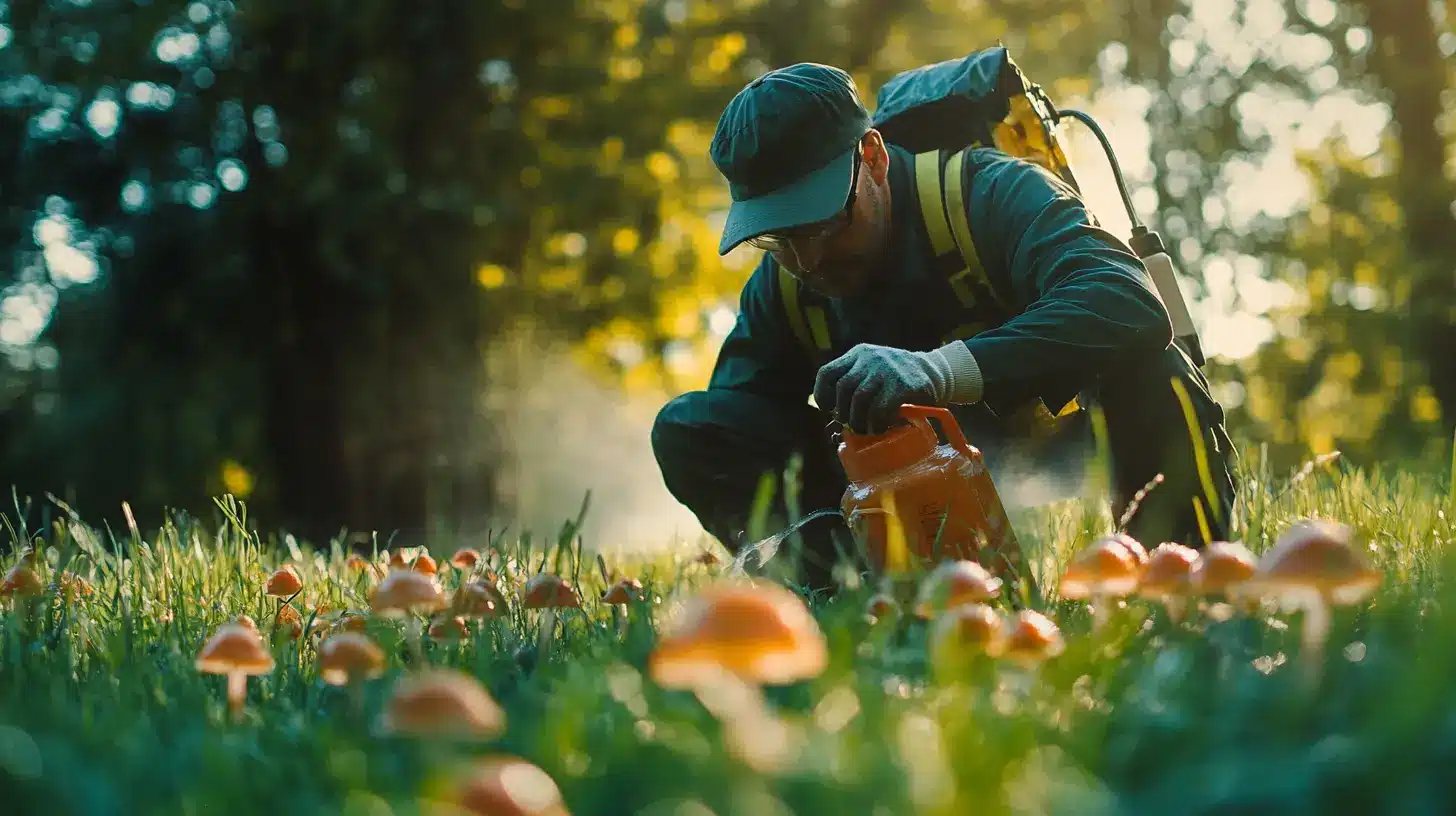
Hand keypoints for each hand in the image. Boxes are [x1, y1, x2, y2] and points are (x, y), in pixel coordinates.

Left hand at [813, 343, 947, 433]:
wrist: (937, 372)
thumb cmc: (898, 380)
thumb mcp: (874, 373)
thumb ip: (856, 388)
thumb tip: (836, 421)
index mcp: (858, 354)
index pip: (827, 372)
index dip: (823, 395)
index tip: (829, 410)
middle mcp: (870, 358)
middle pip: (843, 388)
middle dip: (844, 413)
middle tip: (854, 425)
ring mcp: (886, 370)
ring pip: (859, 399)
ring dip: (860, 421)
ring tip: (867, 430)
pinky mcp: (903, 384)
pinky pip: (880, 409)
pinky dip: (877, 423)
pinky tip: (882, 427)